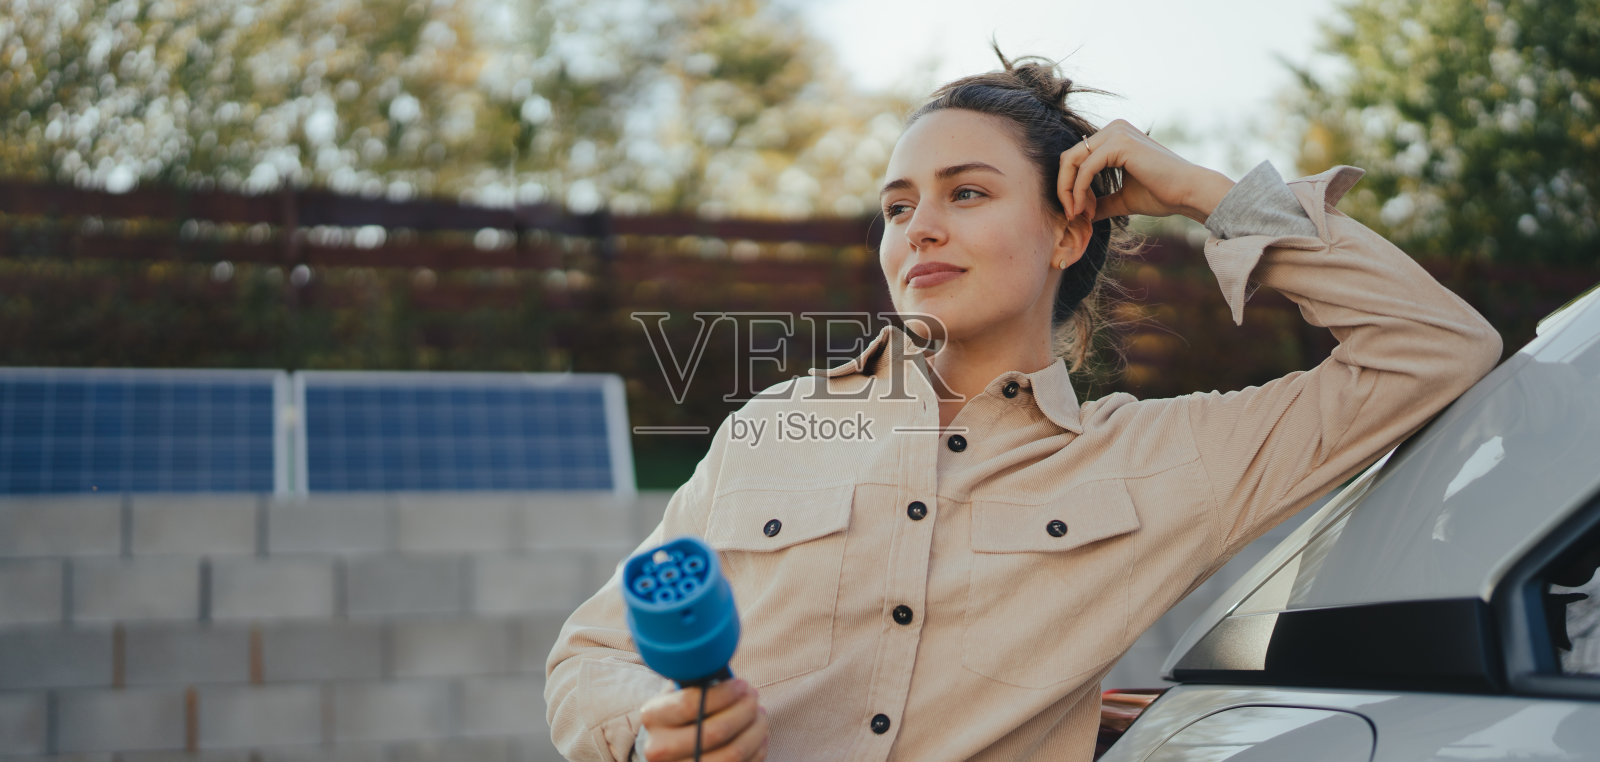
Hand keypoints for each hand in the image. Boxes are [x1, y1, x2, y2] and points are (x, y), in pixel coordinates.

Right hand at [639, 679, 768, 761]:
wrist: (668, 747)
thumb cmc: (681, 711)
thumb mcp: (678, 691)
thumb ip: (697, 680)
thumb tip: (727, 669)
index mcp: (653, 717)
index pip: (691, 704)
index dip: (724, 693)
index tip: (742, 685)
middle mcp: (659, 749)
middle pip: (715, 732)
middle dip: (744, 711)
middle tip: (754, 698)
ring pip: (731, 755)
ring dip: (754, 732)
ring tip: (760, 716)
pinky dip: (756, 751)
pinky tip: (758, 737)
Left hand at [1056, 119, 1234, 224]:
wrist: (1189, 193)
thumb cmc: (1162, 195)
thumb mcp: (1123, 199)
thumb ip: (1101, 202)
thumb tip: (1080, 215)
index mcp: (1114, 137)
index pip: (1077, 158)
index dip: (1070, 187)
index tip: (1078, 212)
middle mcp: (1114, 128)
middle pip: (1070, 157)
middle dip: (1065, 188)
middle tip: (1072, 215)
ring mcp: (1116, 132)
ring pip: (1073, 161)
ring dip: (1069, 191)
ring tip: (1078, 214)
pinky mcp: (1119, 143)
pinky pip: (1086, 168)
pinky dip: (1080, 191)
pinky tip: (1086, 209)